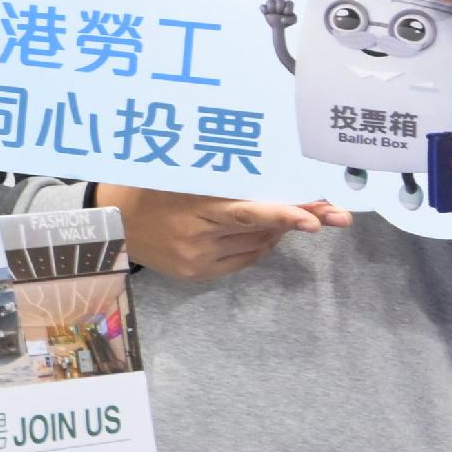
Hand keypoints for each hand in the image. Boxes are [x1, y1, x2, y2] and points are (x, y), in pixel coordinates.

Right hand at [102, 182, 346, 280]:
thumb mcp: (185, 176)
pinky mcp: (196, 274)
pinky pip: (243, 260)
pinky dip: (257, 244)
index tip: (316, 218)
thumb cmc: (153, 188)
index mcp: (194, 207)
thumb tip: (276, 185)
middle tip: (337, 214)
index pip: (248, 212)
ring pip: (256, 245)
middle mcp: (197, 238)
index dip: (284, 214)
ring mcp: (197, 259)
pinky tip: (259, 231)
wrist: (113, 222)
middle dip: (301, 219)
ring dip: (276, 229)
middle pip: (260, 229)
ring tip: (286, 212)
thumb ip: (226, 180)